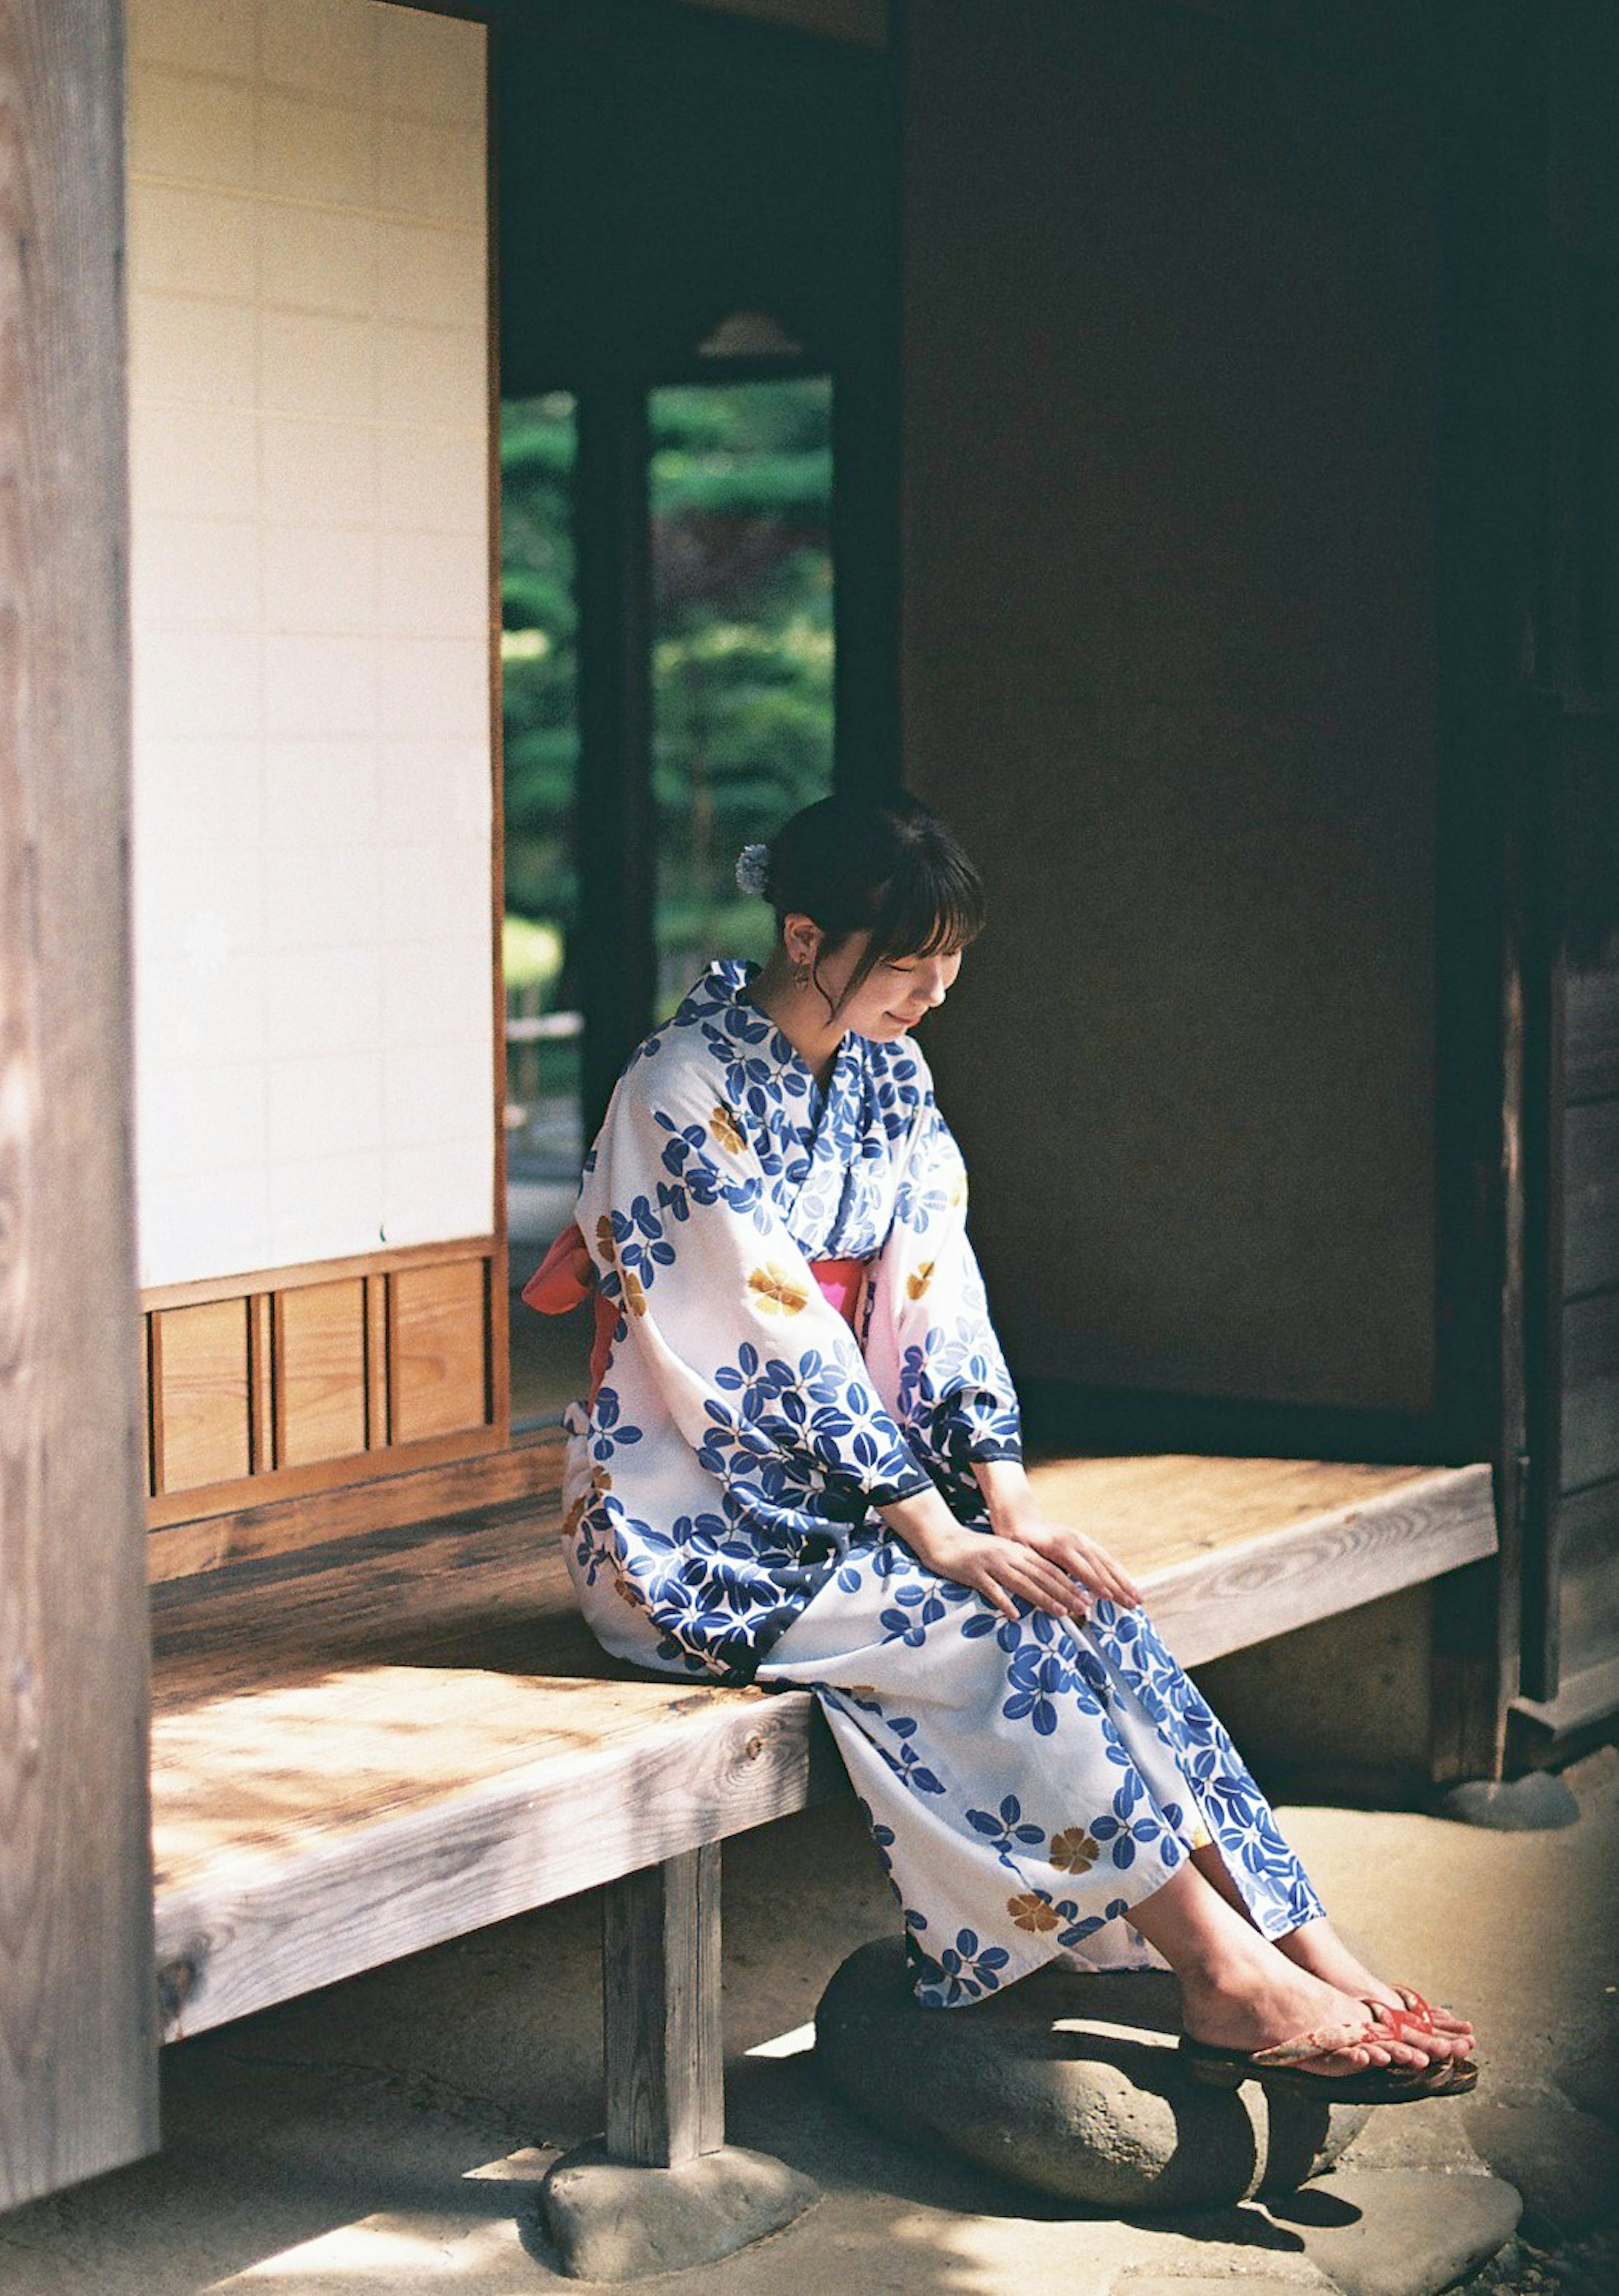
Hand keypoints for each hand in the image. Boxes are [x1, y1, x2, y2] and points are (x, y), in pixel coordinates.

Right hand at [899, 1514, 1093, 1624]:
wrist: (943, 1540)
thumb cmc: (975, 1551)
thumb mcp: (1003, 1555)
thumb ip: (1022, 1567)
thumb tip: (1046, 1586)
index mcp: (1017, 1551)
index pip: (1049, 1569)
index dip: (1069, 1584)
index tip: (1086, 1598)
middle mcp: (1008, 1555)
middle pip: (1041, 1576)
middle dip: (1064, 1593)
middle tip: (1083, 1608)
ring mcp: (991, 1563)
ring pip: (1021, 1583)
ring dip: (1042, 1598)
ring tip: (1060, 1612)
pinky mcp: (973, 1572)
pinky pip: (990, 1589)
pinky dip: (1003, 1601)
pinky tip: (1013, 1615)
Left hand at [994, 1509, 1142, 1610]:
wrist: (1020, 1519)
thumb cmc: (1017, 1542)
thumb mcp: (1022, 1556)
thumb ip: (1038, 1571)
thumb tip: (1052, 1592)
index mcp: (1060, 1546)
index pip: (1082, 1568)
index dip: (1096, 1583)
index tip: (1109, 1597)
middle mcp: (1076, 1541)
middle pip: (1101, 1567)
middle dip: (1118, 1587)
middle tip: (1133, 1604)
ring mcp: (1083, 1540)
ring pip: (1108, 1562)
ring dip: (1124, 1582)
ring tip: (1138, 1599)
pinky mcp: (1085, 1541)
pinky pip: (1106, 1558)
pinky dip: (1118, 1573)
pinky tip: (1128, 1585)